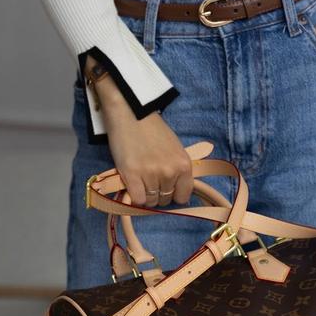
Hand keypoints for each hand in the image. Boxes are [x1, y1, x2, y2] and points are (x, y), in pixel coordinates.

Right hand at [89, 72, 193, 206]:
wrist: (131, 113)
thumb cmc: (153, 130)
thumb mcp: (175, 149)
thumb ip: (178, 170)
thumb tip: (176, 193)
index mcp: (184, 165)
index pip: (183, 197)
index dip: (174, 194)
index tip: (166, 188)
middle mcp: (170, 172)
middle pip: (165, 200)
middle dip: (158, 194)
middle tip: (150, 180)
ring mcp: (151, 175)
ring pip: (151, 202)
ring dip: (145, 195)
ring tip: (140, 180)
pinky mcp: (132, 176)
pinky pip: (138, 200)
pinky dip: (135, 197)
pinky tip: (133, 185)